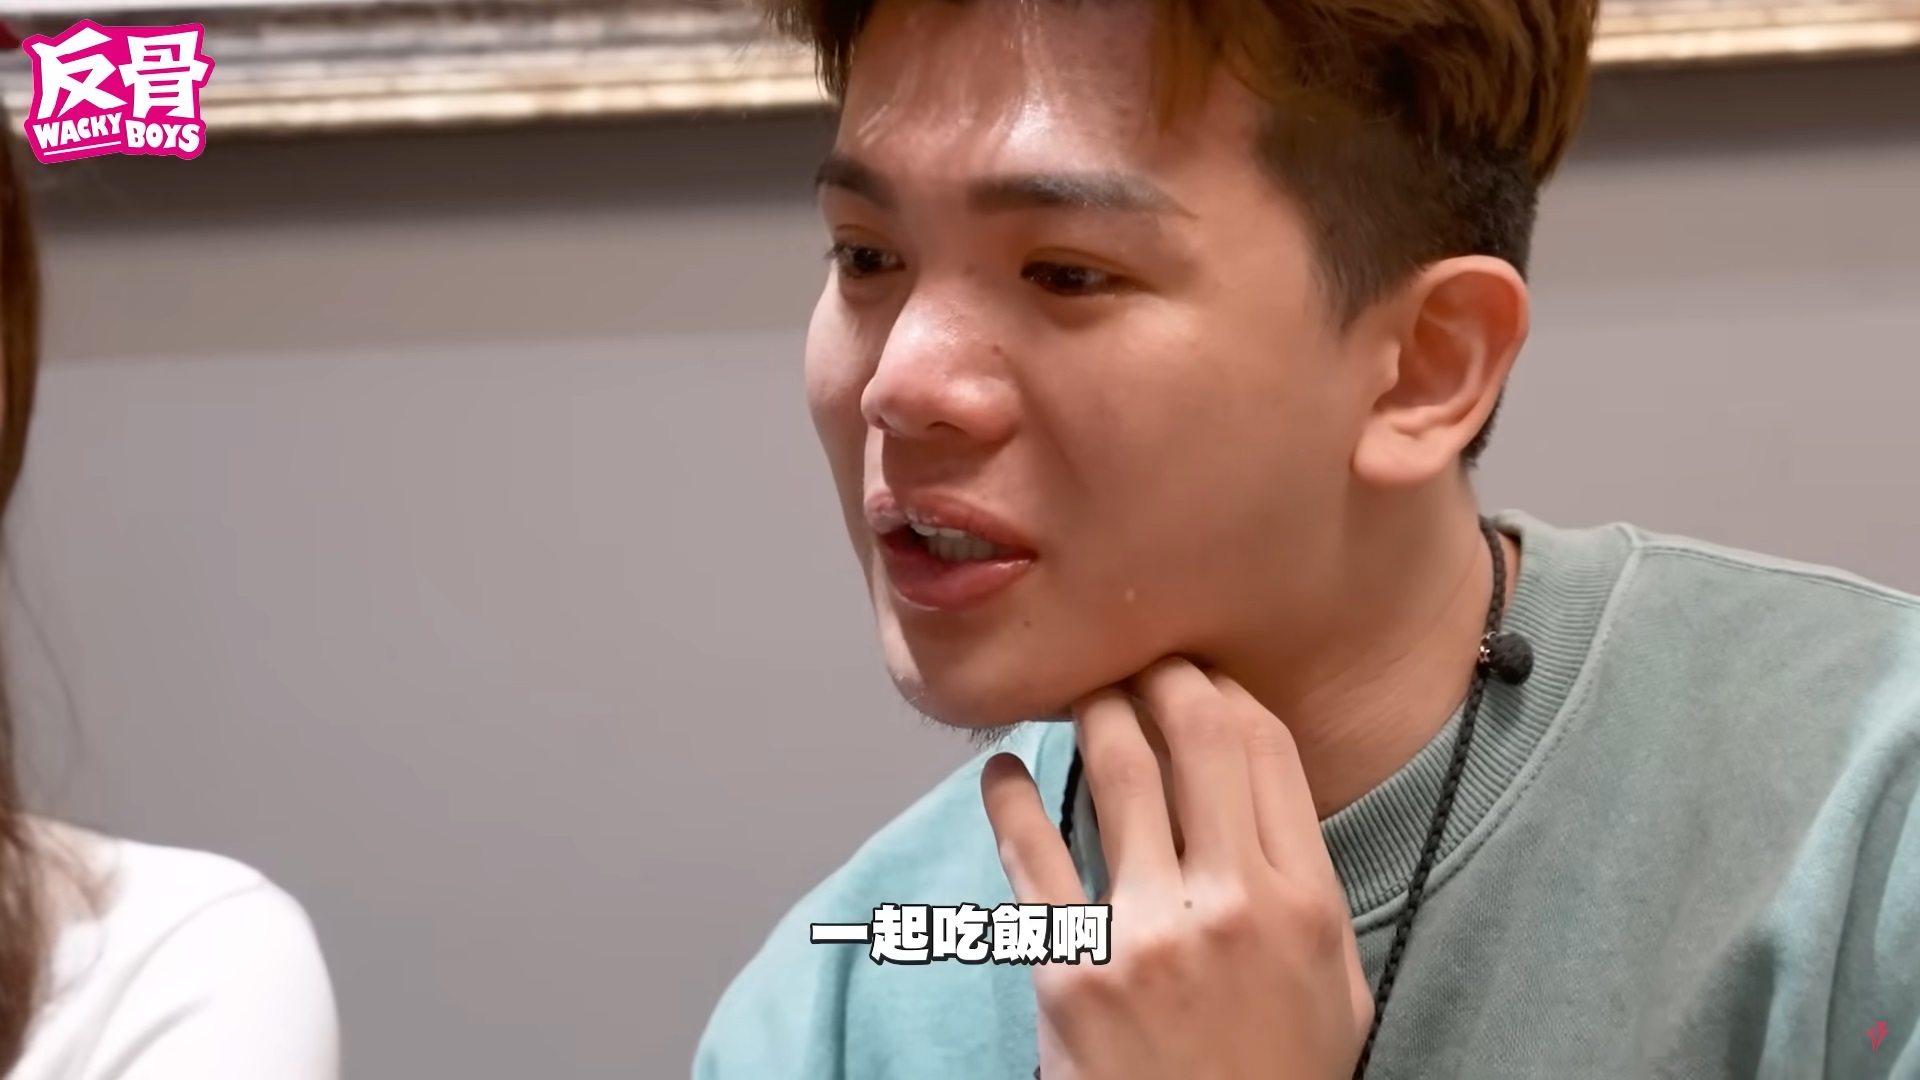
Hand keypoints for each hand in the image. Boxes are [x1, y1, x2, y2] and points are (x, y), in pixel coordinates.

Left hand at [982, 657, 1370, 1079]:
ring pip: (1117, 768)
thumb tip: (1260, 792)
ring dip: (1092, 712)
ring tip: (1076, 697)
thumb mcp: (1331, 986)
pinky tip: (1001, 773)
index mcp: (1304, 903)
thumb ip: (1303, 887)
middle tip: (1132, 661)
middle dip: (1159, 676)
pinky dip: (1009, 797)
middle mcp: (1231, 902)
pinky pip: (1031, 852)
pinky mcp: (1069, 969)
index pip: (1264, 748)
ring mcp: (1147, 932)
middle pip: (1196, 734)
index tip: (1197, 679)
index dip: (1224, 692)